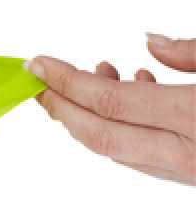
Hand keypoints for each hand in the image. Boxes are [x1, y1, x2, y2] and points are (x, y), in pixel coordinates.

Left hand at [25, 34, 195, 184]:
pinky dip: (123, 129)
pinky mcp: (194, 178)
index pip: (110, 101)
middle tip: (39, 83)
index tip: (39, 65)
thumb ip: (191, 53)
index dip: (67, 82)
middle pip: (101, 135)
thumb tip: (151, 42)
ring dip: (92, 117)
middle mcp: (186, 155)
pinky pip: (144, 158)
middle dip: (61, 107)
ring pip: (120, 151)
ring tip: (95, 77)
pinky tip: (132, 97)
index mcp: (193, 117)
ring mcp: (189, 173)